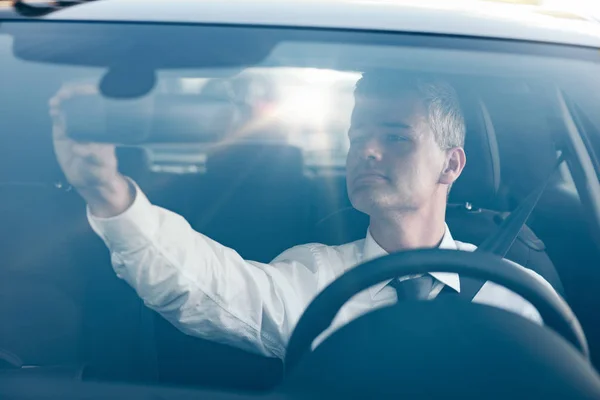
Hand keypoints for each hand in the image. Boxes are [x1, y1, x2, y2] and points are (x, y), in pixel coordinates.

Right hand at [50, 83, 133, 216]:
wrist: (86, 178)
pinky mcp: (64, 131)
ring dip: (65, 100)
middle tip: (67, 93)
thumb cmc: (100, 171)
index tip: (88, 91)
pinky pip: (60, 117)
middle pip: (86, 102)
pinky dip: (56, 110)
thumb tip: (79, 149)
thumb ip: (93, 158)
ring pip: (72, 107)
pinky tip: (52, 107)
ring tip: (58, 99)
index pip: (103, 106)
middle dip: (77, 94)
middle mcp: (92, 124)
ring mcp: (78, 126)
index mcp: (106, 129)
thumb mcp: (100, 167)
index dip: (95, 96)